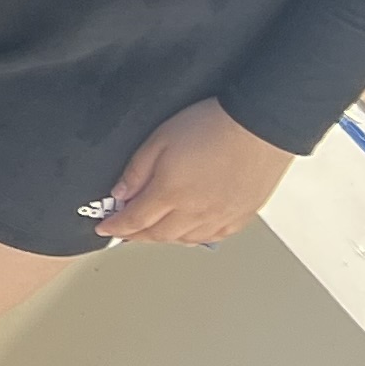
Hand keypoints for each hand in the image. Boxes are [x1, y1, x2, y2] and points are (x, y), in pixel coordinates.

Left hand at [91, 96, 292, 243]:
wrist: (260, 126)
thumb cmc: (212, 126)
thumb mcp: (160, 139)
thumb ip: (137, 170)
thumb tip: (120, 193)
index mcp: (171, 193)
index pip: (135, 220)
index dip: (116, 227)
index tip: (104, 229)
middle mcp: (195, 212)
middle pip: (158, 235)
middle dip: (136, 236)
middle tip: (125, 231)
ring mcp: (220, 217)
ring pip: (185, 239)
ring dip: (164, 238)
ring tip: (152, 231)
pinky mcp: (242, 215)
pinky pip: (213, 237)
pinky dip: (194, 239)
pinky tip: (189, 232)